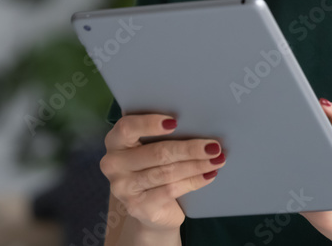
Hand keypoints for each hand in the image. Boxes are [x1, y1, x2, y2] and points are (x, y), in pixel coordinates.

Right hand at [100, 113, 227, 231]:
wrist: (149, 209)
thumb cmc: (153, 166)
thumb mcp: (151, 147)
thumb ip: (162, 134)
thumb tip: (198, 121)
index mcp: (115, 141)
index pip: (126, 128)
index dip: (150, 123)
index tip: (176, 122)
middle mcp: (114, 164)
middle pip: (157, 153)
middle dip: (189, 149)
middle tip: (214, 146)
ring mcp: (124, 188)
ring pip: (167, 173)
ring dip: (196, 165)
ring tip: (217, 160)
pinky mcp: (138, 206)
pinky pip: (171, 190)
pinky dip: (194, 181)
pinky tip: (209, 175)